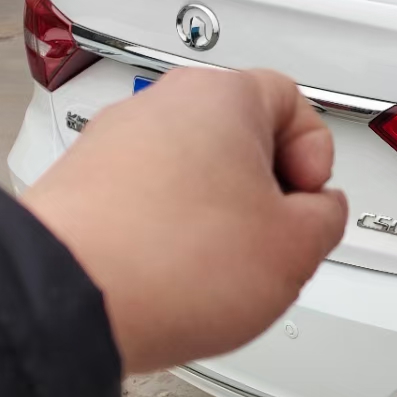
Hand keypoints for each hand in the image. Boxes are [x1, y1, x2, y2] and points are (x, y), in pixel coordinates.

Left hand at [23, 67, 347, 373]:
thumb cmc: (172, 262)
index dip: (316, 155)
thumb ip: (327, 217)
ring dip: (216, 212)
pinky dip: (169, 230)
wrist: (69, 299)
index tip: (310, 196)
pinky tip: (177, 272)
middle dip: (264, 188)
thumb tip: (320, 212)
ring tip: (220, 263)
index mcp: (224, 97)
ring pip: (192, 169)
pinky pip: (148, 198)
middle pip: (240, 137)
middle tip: (273, 234)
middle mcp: (162, 106)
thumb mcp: (297, 248)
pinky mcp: (83, 184)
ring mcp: (115, 143)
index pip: (294, 101)